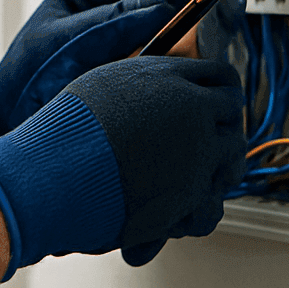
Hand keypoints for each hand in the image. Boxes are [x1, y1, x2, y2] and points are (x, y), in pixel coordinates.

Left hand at [0, 0, 193, 147]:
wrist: (15, 117)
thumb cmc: (28, 75)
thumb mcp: (69, 42)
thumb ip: (113, 22)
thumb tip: (161, 3)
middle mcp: (106, 6)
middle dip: (174, 8)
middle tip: (192, 25)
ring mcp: (120, 35)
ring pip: (159, 26)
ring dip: (174, 36)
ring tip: (183, 48)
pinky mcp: (129, 63)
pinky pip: (156, 55)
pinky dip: (166, 60)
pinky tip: (169, 68)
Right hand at [0, 57, 245, 276]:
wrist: (53, 169)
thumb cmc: (67, 128)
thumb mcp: (105, 83)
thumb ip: (143, 82)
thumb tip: (158, 85)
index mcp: (173, 79)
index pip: (222, 78)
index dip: (221, 91)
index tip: (217, 101)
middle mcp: (194, 114)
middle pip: (234, 117)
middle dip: (224, 127)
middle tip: (211, 137)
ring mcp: (197, 157)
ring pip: (232, 160)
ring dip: (217, 167)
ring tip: (195, 174)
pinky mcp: (188, 198)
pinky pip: (213, 205)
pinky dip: (199, 209)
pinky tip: (181, 206)